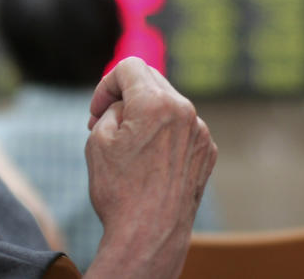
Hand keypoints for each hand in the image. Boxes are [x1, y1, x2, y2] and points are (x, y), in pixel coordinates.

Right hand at [83, 57, 217, 278]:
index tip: (96, 111)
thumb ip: (113, 106)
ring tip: (129, 145)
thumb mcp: (98, 139)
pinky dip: (165, 134)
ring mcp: (200, 132)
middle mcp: (185, 111)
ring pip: (169, 105)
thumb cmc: (119, 190)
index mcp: (156, 103)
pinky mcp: (208, 151)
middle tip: (106, 122)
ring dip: (147, 114)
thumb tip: (127, 101)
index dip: (106, 85)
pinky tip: (150, 160)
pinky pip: (183, 128)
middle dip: (126, 96)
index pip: (129, 67)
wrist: (150, 236)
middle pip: (151, 81)